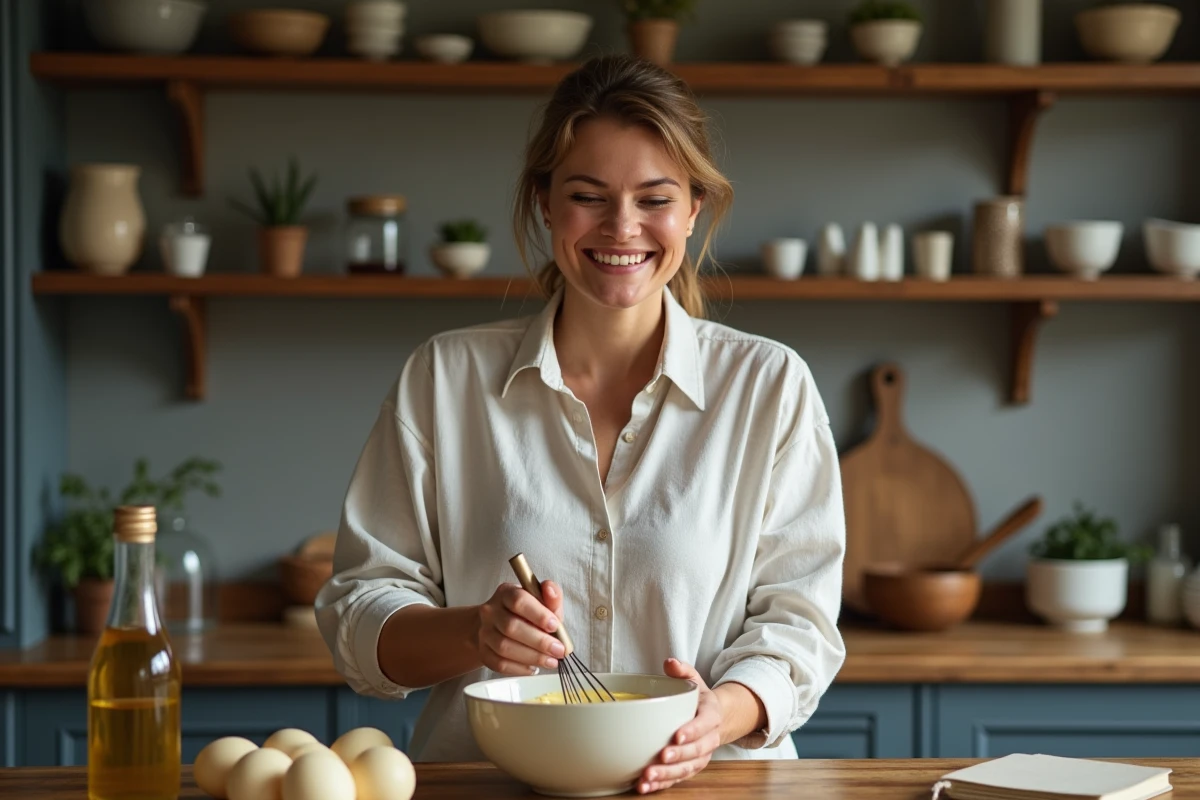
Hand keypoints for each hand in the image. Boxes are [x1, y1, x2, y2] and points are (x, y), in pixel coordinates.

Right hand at [475, 580, 565, 675]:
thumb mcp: (541, 601)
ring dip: (532, 656)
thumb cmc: (525, 613)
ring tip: (551, 661)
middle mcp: (491, 611)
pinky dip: (519, 668)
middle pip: (511, 627)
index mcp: (506, 593)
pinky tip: (533, 668)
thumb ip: (551, 596)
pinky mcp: (483, 652)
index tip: (554, 626)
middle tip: (558, 650)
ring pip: (504, 647)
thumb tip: (551, 591)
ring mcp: (485, 632)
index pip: (518, 600)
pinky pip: (499, 664)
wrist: (496, 627)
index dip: (538, 614)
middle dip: (539, 641)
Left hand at [637, 659, 722, 794]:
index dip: (692, 731)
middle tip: (660, 758)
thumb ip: (684, 671)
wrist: (716, 720)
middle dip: (678, 756)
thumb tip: (670, 662)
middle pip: (696, 752)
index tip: (677, 736)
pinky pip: (678, 778)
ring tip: (648, 777)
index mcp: (711, 716)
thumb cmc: (701, 700)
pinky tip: (646, 786)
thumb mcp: (696, 681)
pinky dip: (663, 784)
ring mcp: (701, 756)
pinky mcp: (690, 768)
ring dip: (668, 775)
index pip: (705, 724)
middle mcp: (709, 739)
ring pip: (687, 769)